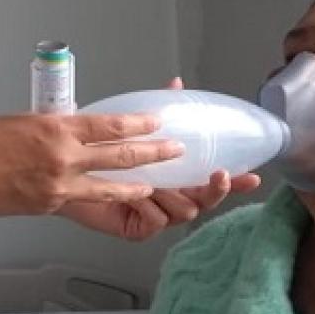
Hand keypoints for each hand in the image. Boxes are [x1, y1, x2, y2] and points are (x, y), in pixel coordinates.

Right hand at [0, 113, 184, 217]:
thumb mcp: (22, 121)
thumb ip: (53, 127)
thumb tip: (73, 130)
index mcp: (55, 127)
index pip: (108, 124)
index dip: (137, 124)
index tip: (155, 121)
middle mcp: (62, 155)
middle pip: (119, 153)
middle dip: (152, 151)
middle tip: (173, 148)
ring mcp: (58, 183)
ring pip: (111, 183)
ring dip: (139, 181)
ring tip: (158, 181)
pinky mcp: (49, 203)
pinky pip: (87, 198)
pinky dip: (109, 196)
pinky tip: (120, 196)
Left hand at [57, 75, 259, 240]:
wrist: (61, 171)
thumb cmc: (97, 148)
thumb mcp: (131, 126)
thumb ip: (158, 108)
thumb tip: (175, 84)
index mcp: (174, 176)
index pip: (210, 179)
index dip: (235, 180)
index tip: (253, 175)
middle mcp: (169, 197)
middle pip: (204, 200)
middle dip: (214, 189)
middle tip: (216, 174)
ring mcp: (155, 214)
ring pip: (182, 211)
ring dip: (175, 193)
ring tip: (161, 180)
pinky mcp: (136, 229)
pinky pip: (154, 222)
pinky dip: (149, 206)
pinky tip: (139, 195)